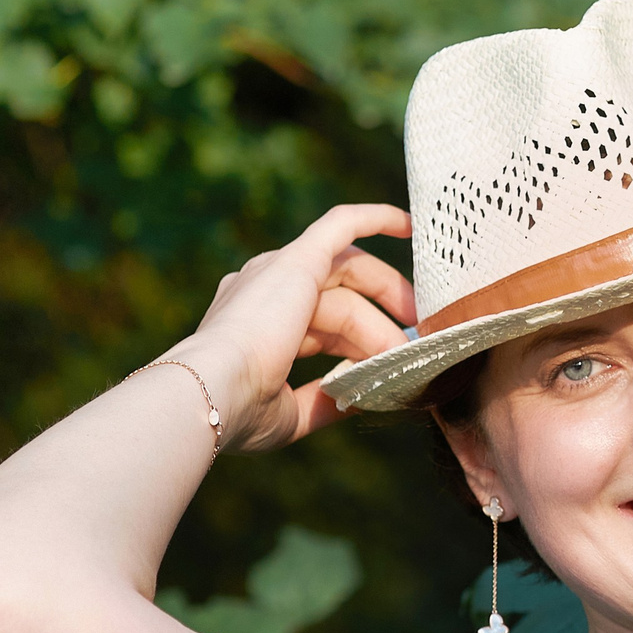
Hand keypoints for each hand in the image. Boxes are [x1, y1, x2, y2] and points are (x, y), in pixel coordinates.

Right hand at [170, 204, 415, 450]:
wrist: (212, 390)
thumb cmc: (240, 411)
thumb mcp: (289, 413)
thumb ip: (322, 401)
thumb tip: (356, 398)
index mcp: (257, 323)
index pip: (323, 324)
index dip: (363, 341)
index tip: (393, 360)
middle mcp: (264, 288)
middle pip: (342, 294)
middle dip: (383, 315)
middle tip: (419, 338)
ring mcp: (277, 270)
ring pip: (350, 278)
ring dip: (389, 304)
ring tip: (418, 337)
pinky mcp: (297, 260)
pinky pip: (341, 225)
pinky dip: (375, 218)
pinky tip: (410, 224)